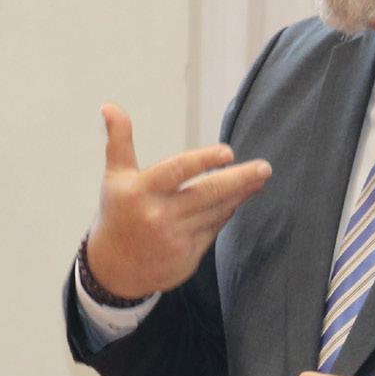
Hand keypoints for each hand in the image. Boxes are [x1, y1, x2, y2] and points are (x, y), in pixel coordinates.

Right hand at [85, 103, 271, 297]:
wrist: (113, 269)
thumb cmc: (118, 214)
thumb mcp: (114, 177)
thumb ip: (119, 140)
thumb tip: (109, 106)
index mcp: (141, 191)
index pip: (178, 170)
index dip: (205, 160)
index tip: (229, 152)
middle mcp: (159, 215)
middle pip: (208, 193)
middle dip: (240, 179)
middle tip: (265, 168)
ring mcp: (175, 238)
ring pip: (216, 211)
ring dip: (240, 195)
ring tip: (259, 179)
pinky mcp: (188, 256)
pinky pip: (214, 229)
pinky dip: (226, 213)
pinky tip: (237, 201)